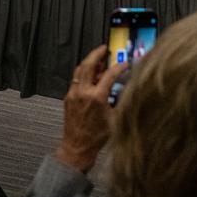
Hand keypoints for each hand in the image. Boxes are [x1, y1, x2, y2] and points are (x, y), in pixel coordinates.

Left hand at [55, 45, 127, 172]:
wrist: (77, 148)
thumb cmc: (96, 138)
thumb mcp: (115, 119)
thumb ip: (121, 101)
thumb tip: (128, 89)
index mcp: (96, 98)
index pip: (109, 74)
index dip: (119, 66)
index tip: (125, 64)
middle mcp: (83, 93)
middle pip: (88, 64)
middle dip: (97, 54)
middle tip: (104, 49)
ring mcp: (73, 94)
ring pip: (79, 70)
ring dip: (89, 62)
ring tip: (98, 60)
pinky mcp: (68, 98)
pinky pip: (76, 80)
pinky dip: (83, 74)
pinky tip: (91, 77)